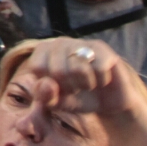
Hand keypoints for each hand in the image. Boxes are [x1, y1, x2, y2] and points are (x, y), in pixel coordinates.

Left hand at [12, 37, 142, 119]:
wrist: (108, 103)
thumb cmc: (76, 99)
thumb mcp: (57, 103)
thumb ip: (45, 96)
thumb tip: (44, 84)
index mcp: (42, 51)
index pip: (38, 68)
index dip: (51, 85)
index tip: (60, 88)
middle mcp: (60, 42)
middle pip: (59, 70)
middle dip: (71, 87)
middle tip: (78, 87)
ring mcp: (81, 42)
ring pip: (79, 68)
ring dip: (86, 84)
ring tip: (89, 83)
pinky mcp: (103, 48)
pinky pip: (100, 68)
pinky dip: (101, 80)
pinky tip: (102, 78)